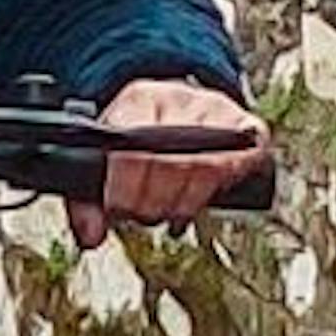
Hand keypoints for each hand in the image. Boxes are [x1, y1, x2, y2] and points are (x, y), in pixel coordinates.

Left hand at [72, 77, 271, 247]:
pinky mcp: (249, 127)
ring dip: (180, 204)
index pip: (134, 147)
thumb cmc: (136, 134)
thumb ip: (86, 199)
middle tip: (140, 214)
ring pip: (205, 169)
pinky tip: (192, 206)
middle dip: (151, 203)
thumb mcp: (103, 155)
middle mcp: (182, 98)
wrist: (175, 102)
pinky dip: (214, 193)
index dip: (125, 189)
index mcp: (140, 98)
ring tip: (164, 211)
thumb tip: (91, 238)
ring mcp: (219, 111)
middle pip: (170, 162)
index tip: (117, 208)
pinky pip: (238, 168)